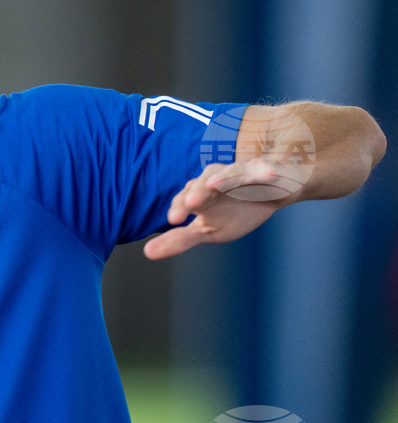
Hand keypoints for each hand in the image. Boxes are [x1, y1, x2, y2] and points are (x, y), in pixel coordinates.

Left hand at [143, 160, 285, 259]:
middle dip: (198, 190)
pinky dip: (265, 171)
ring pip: (230, 172)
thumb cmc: (237, 211)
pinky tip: (266, 173)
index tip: (173, 220)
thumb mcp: (209, 231)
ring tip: (215, 185)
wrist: (275, 193)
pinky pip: (266, 170)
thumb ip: (181, 239)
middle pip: (204, 182)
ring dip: (223, 177)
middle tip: (191, 202)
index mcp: (202, 194)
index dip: (180, 206)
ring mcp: (243, 173)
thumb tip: (147, 252)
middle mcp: (218, 179)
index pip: (186, 198)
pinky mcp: (266, 171)